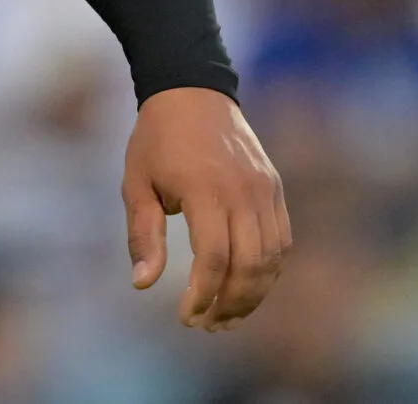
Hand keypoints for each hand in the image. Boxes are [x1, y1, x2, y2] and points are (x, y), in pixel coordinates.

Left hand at [121, 86, 290, 329]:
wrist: (192, 91)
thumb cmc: (156, 140)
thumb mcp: (135, 182)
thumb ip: (142, 234)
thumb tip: (143, 284)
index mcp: (204, 188)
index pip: (214, 258)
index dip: (203, 295)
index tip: (185, 317)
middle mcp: (242, 191)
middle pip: (250, 266)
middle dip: (231, 304)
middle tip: (208, 325)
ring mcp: (264, 190)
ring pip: (271, 258)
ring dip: (253, 294)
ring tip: (227, 315)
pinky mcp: (275, 189)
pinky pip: (281, 241)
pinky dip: (269, 270)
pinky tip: (247, 286)